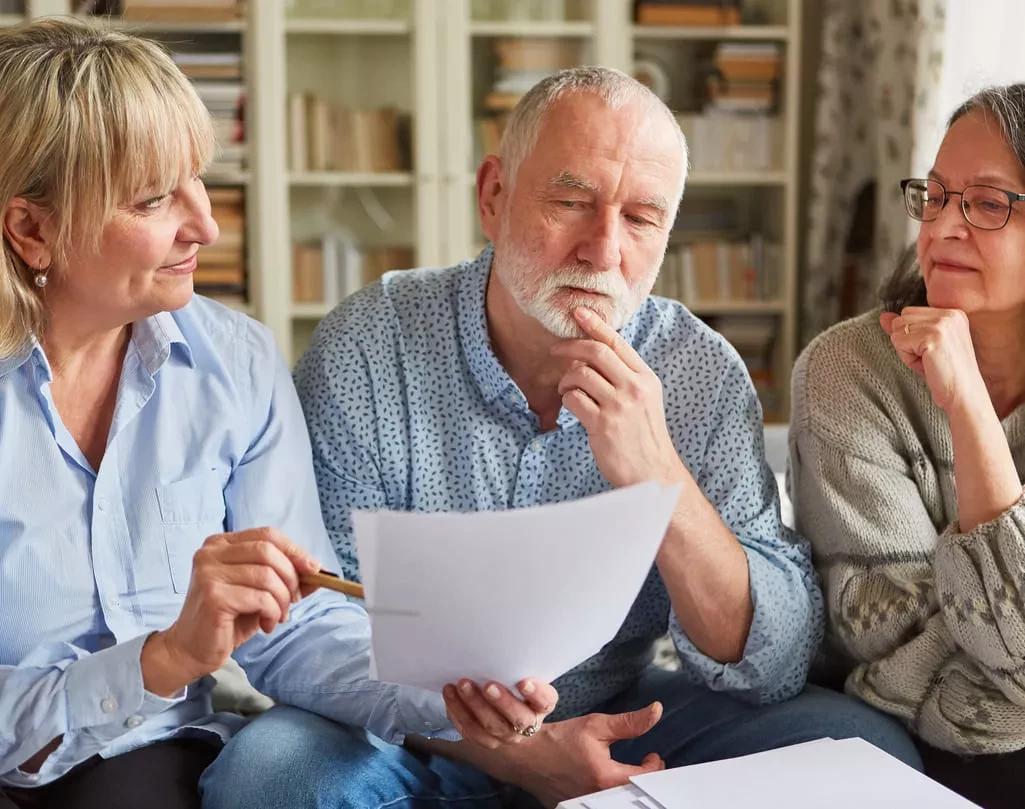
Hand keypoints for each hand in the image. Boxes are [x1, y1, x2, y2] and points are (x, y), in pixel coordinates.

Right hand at [142, 527, 322, 695]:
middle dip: (291, 577)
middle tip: (292, 600)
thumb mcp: (260, 592)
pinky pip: (260, 598)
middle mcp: (211, 552)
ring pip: (267, 576)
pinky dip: (272, 612)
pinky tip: (266, 625)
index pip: (267, 534)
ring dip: (282, 600)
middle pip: (268, 551)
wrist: (191, 649)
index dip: (295, 550)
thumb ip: (286, 578)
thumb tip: (320, 571)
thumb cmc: (228, 619)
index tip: (313, 569)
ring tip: (277, 616)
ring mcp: (209, 573)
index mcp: (221, 544)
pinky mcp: (214, 596)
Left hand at [442, 677, 558, 749]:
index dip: (536, 694)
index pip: (545, 702)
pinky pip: (470, 730)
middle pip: (517, 718)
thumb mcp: (525, 676)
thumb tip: (500, 647)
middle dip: (501, 702)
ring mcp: (505, 736)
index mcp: (540, 706)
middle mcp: (527, 725)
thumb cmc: (516, 687)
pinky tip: (450, 694)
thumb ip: (518, 668)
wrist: (510, 717)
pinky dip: (458, 711)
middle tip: (488, 686)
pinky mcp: (483, 740)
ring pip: (490, 726)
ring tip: (461, 685)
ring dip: (474, 705)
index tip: (523, 682)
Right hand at [493, 703, 665, 807]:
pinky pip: (598, 802)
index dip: (654, 767)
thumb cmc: (557, 739)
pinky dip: (607, 792)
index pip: (645, 778)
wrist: (524, 754)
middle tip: (645, 765)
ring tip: (628, 772)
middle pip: (632, 792)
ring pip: (617, 799)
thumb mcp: (595, 725)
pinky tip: (606, 780)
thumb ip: (629, 723)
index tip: (652, 756)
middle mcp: (597, 796)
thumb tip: (656, 712)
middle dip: (642, 778)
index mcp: (606, 777)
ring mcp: (585, 804)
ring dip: (625, 785)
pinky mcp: (574, 807)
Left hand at [551, 307, 686, 488]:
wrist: (653, 474)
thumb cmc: (643, 437)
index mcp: (646, 378)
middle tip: (554, 350)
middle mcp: (635, 388)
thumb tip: (594, 354)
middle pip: (596, 352)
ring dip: (565, 380)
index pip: (617, 343)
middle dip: (570, 346)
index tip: (578, 312)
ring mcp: (619, 406)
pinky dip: (567, 400)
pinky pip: (573, 399)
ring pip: (580, 374)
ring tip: (566, 390)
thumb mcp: (645, 400)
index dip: (596, 325)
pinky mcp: (603, 425)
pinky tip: (572, 407)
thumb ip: (625, 377)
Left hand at [880, 307, 987, 413]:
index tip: (931, 352)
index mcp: (952, 313)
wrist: (964, 395)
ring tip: (927, 361)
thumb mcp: (923, 347)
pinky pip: (899, 342)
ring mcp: (942, 324)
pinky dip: (907, 357)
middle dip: (906, 341)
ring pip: (897, 330)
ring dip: (906, 350)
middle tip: (927, 358)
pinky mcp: (933, 337)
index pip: (909, 312)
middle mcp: (949, 314)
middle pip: (902, 318)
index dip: (912, 336)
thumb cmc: (945, 375)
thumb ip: (905, 328)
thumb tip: (884, 317)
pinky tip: (926, 365)